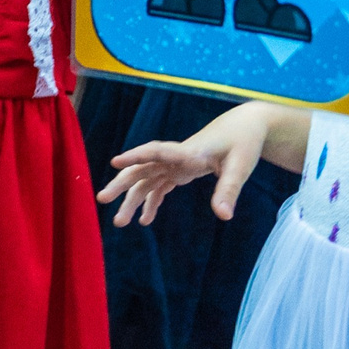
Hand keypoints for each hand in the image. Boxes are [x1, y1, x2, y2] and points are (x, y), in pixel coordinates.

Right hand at [96, 104, 272, 227]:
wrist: (245, 126)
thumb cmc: (244, 142)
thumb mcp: (241, 167)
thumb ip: (229, 190)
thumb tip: (223, 216)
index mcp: (188, 152)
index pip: (158, 151)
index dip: (137, 155)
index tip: (115, 162)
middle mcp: (176, 157)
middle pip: (142, 168)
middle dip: (121, 184)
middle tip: (102, 199)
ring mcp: (176, 164)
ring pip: (146, 180)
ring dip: (132, 200)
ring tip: (119, 222)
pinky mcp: (181, 170)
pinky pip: (159, 186)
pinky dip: (151, 202)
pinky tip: (145, 220)